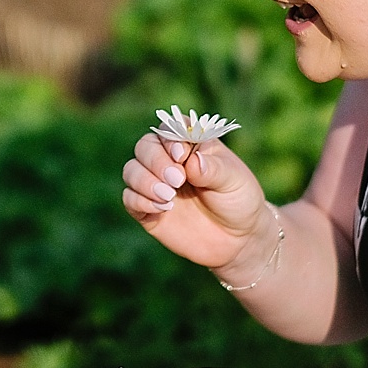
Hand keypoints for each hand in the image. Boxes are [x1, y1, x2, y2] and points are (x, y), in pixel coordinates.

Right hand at [120, 133, 271, 269]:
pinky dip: (140, 201)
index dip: (170, 139)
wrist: (237, 239)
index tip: (182, 156)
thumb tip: (192, 161)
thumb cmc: (238, 200)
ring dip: (145, 181)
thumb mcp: (235, 181)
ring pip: (131, 170)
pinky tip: (163, 209)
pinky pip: (129, 198)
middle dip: (156, 162)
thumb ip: (213, 168)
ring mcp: (156, 184)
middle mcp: (168, 160)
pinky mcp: (147, 209)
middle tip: (177, 180)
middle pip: (145, 146)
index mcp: (190, 144)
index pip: (169, 128)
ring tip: (169, 196)